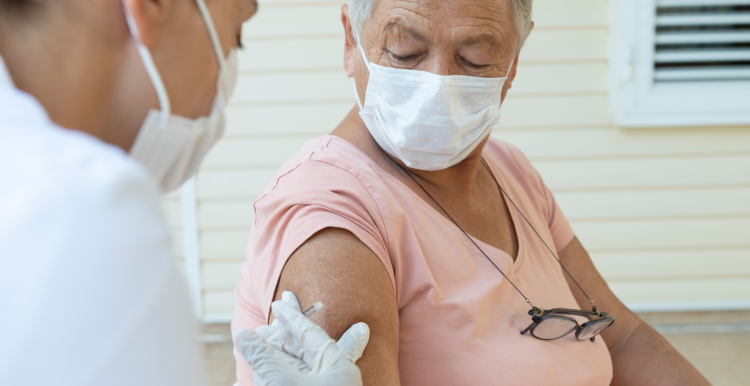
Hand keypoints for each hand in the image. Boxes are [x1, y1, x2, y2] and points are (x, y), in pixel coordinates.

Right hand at [235, 294, 368, 385]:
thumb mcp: (282, 382)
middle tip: (265, 325)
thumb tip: (244, 336)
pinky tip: (255, 370)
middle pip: (304, 350)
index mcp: (339, 368)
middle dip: (282, 338)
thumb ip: (263, 357)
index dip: (292, 318)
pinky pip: (289, 381)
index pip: (312, 334)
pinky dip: (272, 374)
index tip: (278, 304)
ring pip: (296, 369)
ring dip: (275, 357)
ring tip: (255, 343)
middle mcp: (333, 379)